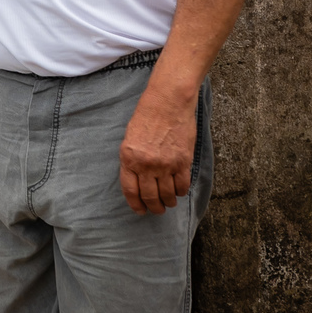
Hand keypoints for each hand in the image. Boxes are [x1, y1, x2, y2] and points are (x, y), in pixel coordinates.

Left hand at [118, 88, 196, 214]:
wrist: (167, 102)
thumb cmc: (147, 116)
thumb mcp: (130, 138)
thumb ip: (132, 159)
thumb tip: (137, 178)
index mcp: (129, 158)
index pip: (130, 190)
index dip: (135, 204)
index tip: (140, 210)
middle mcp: (146, 164)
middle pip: (149, 196)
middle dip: (154, 207)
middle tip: (157, 210)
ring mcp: (165, 164)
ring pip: (167, 194)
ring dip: (168, 202)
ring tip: (169, 202)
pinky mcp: (183, 161)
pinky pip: (182, 185)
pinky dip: (181, 191)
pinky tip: (180, 191)